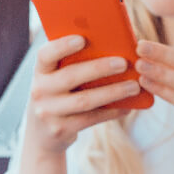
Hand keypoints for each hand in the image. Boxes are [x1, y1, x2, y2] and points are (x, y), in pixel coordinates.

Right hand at [24, 35, 141, 155]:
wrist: (43, 134)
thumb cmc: (59, 95)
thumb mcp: (56, 79)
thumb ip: (72, 63)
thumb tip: (111, 46)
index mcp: (40, 71)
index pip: (45, 55)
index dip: (62, 46)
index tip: (82, 39)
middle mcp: (40, 91)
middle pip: (71, 76)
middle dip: (99, 68)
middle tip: (124, 63)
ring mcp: (48, 112)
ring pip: (84, 100)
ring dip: (112, 92)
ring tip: (134, 86)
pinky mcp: (61, 130)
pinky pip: (91, 119)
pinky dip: (111, 112)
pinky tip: (128, 106)